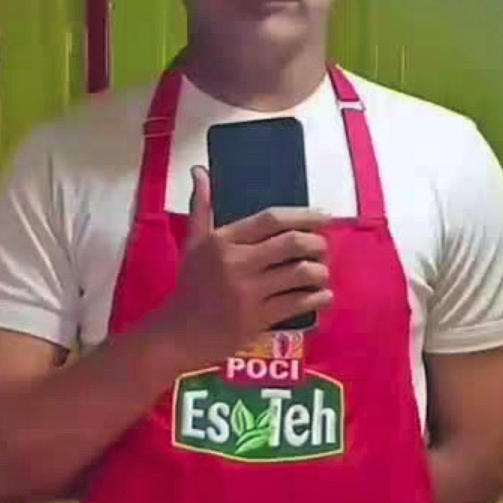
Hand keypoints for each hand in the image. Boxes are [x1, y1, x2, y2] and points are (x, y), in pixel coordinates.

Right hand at [147, 167, 331, 369]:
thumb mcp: (193, 243)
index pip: (271, 219)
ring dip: (320, 272)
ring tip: (322, 273)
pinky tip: (322, 296)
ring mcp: (248, 292)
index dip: (303, 215)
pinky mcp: (257, 319)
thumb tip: (199, 170)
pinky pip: (297, 304)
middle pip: (292, 244)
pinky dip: (317, 299)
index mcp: (223, 240)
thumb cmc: (190, 285)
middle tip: (322, 248)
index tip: (324, 216)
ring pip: (300, 274)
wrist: (178, 332)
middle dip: (316, 244)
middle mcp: (236, 262)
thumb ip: (201, 206)